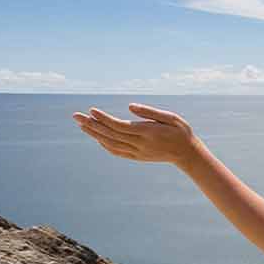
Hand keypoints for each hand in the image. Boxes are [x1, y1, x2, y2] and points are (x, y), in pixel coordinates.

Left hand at [72, 103, 199, 165]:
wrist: (188, 154)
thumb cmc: (181, 131)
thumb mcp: (171, 117)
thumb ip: (150, 112)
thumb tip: (129, 106)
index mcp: (147, 132)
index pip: (119, 125)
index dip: (104, 119)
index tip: (91, 110)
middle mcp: (140, 144)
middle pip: (110, 134)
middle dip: (92, 125)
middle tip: (76, 116)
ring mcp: (137, 152)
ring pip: (111, 144)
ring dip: (95, 135)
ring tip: (82, 125)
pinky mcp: (137, 157)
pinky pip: (117, 152)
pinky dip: (105, 145)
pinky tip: (97, 138)